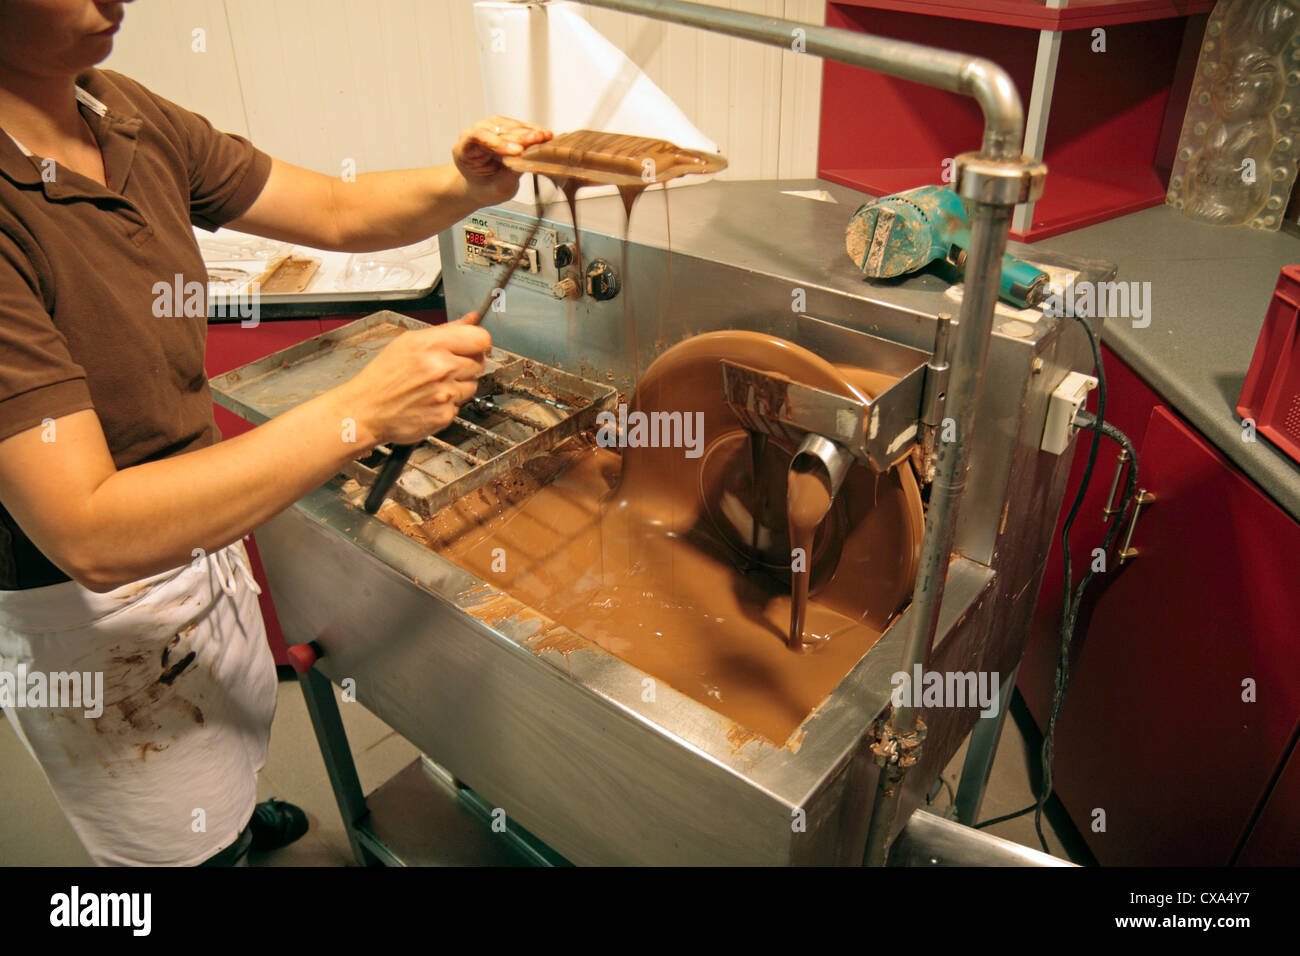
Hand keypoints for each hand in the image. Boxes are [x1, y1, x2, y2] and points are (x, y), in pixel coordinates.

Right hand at [338, 322, 491, 445]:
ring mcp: (445, 393)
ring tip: (433, 385)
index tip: (472, 346)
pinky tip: (429, 400)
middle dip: (466, 364)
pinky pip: (460, 406)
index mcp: (432, 345)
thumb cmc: (383, 376)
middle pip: (480, 362)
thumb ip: (446, 330)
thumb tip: (471, 319)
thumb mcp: (408, 342)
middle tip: (444, 368)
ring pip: (472, 385)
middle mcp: (441, 368)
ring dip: (459, 385)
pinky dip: (448, 404)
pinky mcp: (445, 415)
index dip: (478, 342)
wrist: (365, 410)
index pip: (481, 338)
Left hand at [453, 115, 551, 206]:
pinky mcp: (503, 127)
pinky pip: (518, 125)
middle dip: (520, 137)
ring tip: (545, 136)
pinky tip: (543, 134)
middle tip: (538, 140)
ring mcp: (488, 128)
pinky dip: (532, 130)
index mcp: (463, 150)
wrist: (484, 186)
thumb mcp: (498, 188)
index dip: (498, 143)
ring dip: (529, 131)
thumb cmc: (486, 187)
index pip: (478, 138)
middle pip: (497, 131)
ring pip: (509, 126)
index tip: (517, 151)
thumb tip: (527, 160)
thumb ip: (509, 173)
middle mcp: (474, 135)